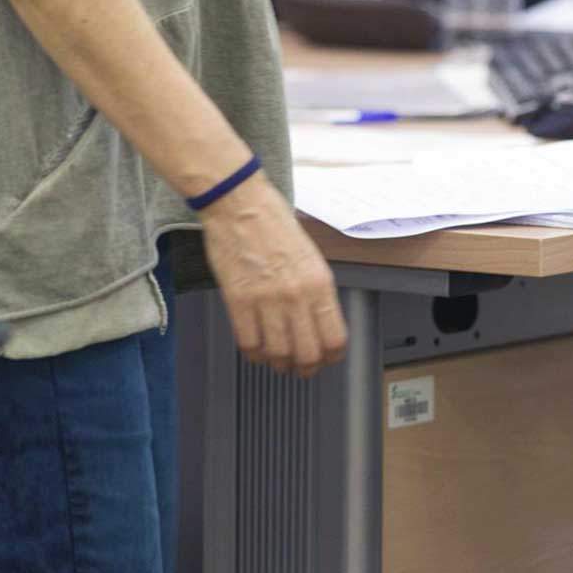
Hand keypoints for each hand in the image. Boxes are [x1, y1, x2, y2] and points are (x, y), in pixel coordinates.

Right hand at [199, 175, 347, 377]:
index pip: (334, 337)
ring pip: (278, 354)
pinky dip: (254, 353)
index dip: (331, 356)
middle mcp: (297, 295)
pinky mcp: (238, 300)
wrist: (240, 205)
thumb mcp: (310, 256)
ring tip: (278, 361)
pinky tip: (256, 349)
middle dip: (306, 368)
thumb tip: (319, 322)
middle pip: (308, 353)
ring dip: (279, 363)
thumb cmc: (273, 223)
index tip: (327, 358)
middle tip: (302, 368)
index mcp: (320, 283)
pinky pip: (249, 342)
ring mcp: (267, 299)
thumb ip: (316, 290)